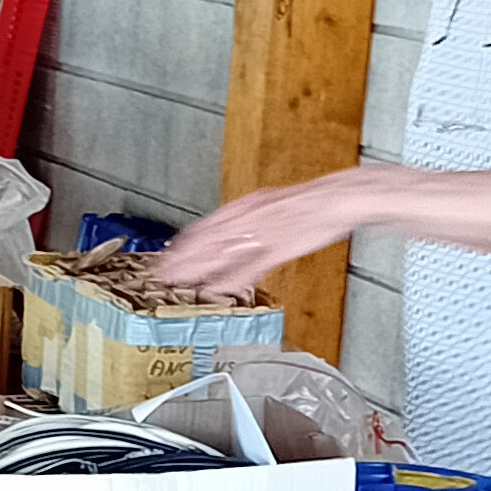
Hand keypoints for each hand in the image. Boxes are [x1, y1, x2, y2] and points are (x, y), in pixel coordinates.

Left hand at [158, 173, 361, 295]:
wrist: (331, 200)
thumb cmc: (303, 204)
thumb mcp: (268, 205)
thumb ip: (246, 220)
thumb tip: (228, 231)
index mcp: (242, 208)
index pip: (202, 228)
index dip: (181, 244)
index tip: (166, 256)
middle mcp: (244, 220)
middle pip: (202, 243)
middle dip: (178, 261)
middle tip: (159, 276)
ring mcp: (257, 236)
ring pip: (216, 256)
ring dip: (192, 271)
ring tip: (174, 284)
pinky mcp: (274, 250)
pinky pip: (244, 269)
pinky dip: (226, 281)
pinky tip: (211, 291)